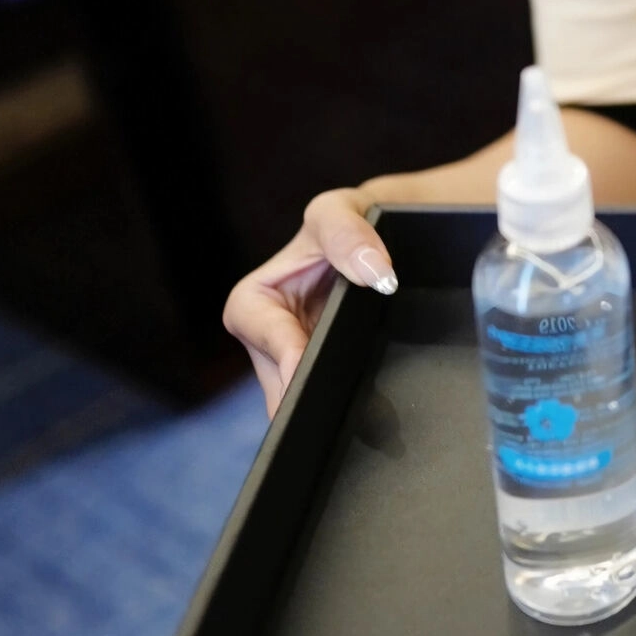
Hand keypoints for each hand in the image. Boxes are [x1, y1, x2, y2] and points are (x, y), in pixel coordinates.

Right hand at [224, 187, 396, 414]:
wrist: (383, 240)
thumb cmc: (348, 221)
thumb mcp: (341, 211)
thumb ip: (348, 234)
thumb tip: (376, 275)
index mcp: (253, 302)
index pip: (264, 338)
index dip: (285, 354)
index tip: (307, 371)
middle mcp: (269, 339)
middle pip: (280, 383)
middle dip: (305, 397)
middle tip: (334, 417)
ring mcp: (298, 362)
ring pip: (303, 401)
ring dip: (325, 410)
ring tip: (357, 424)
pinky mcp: (327, 374)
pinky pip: (328, 400)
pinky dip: (344, 407)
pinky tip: (369, 419)